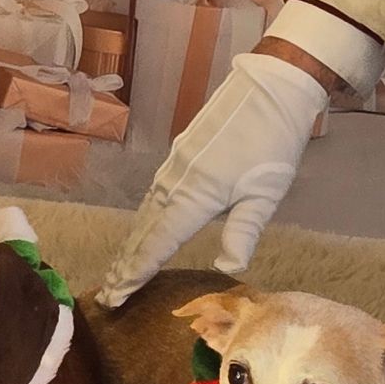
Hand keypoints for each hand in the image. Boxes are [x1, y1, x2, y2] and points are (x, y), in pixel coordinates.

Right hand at [98, 50, 330, 306]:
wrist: (272, 88)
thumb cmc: (274, 143)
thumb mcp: (266, 194)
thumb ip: (243, 232)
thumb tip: (229, 268)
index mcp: (195, 195)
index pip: (158, 243)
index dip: (136, 272)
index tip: (117, 295)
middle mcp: (176, 180)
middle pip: (144, 230)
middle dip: (126, 264)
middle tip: (109, 293)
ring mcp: (175, 165)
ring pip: (146, 211)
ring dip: (132, 242)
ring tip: (120, 269)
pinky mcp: (180, 154)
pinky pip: (154, 194)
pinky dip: (144, 219)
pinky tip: (144, 229)